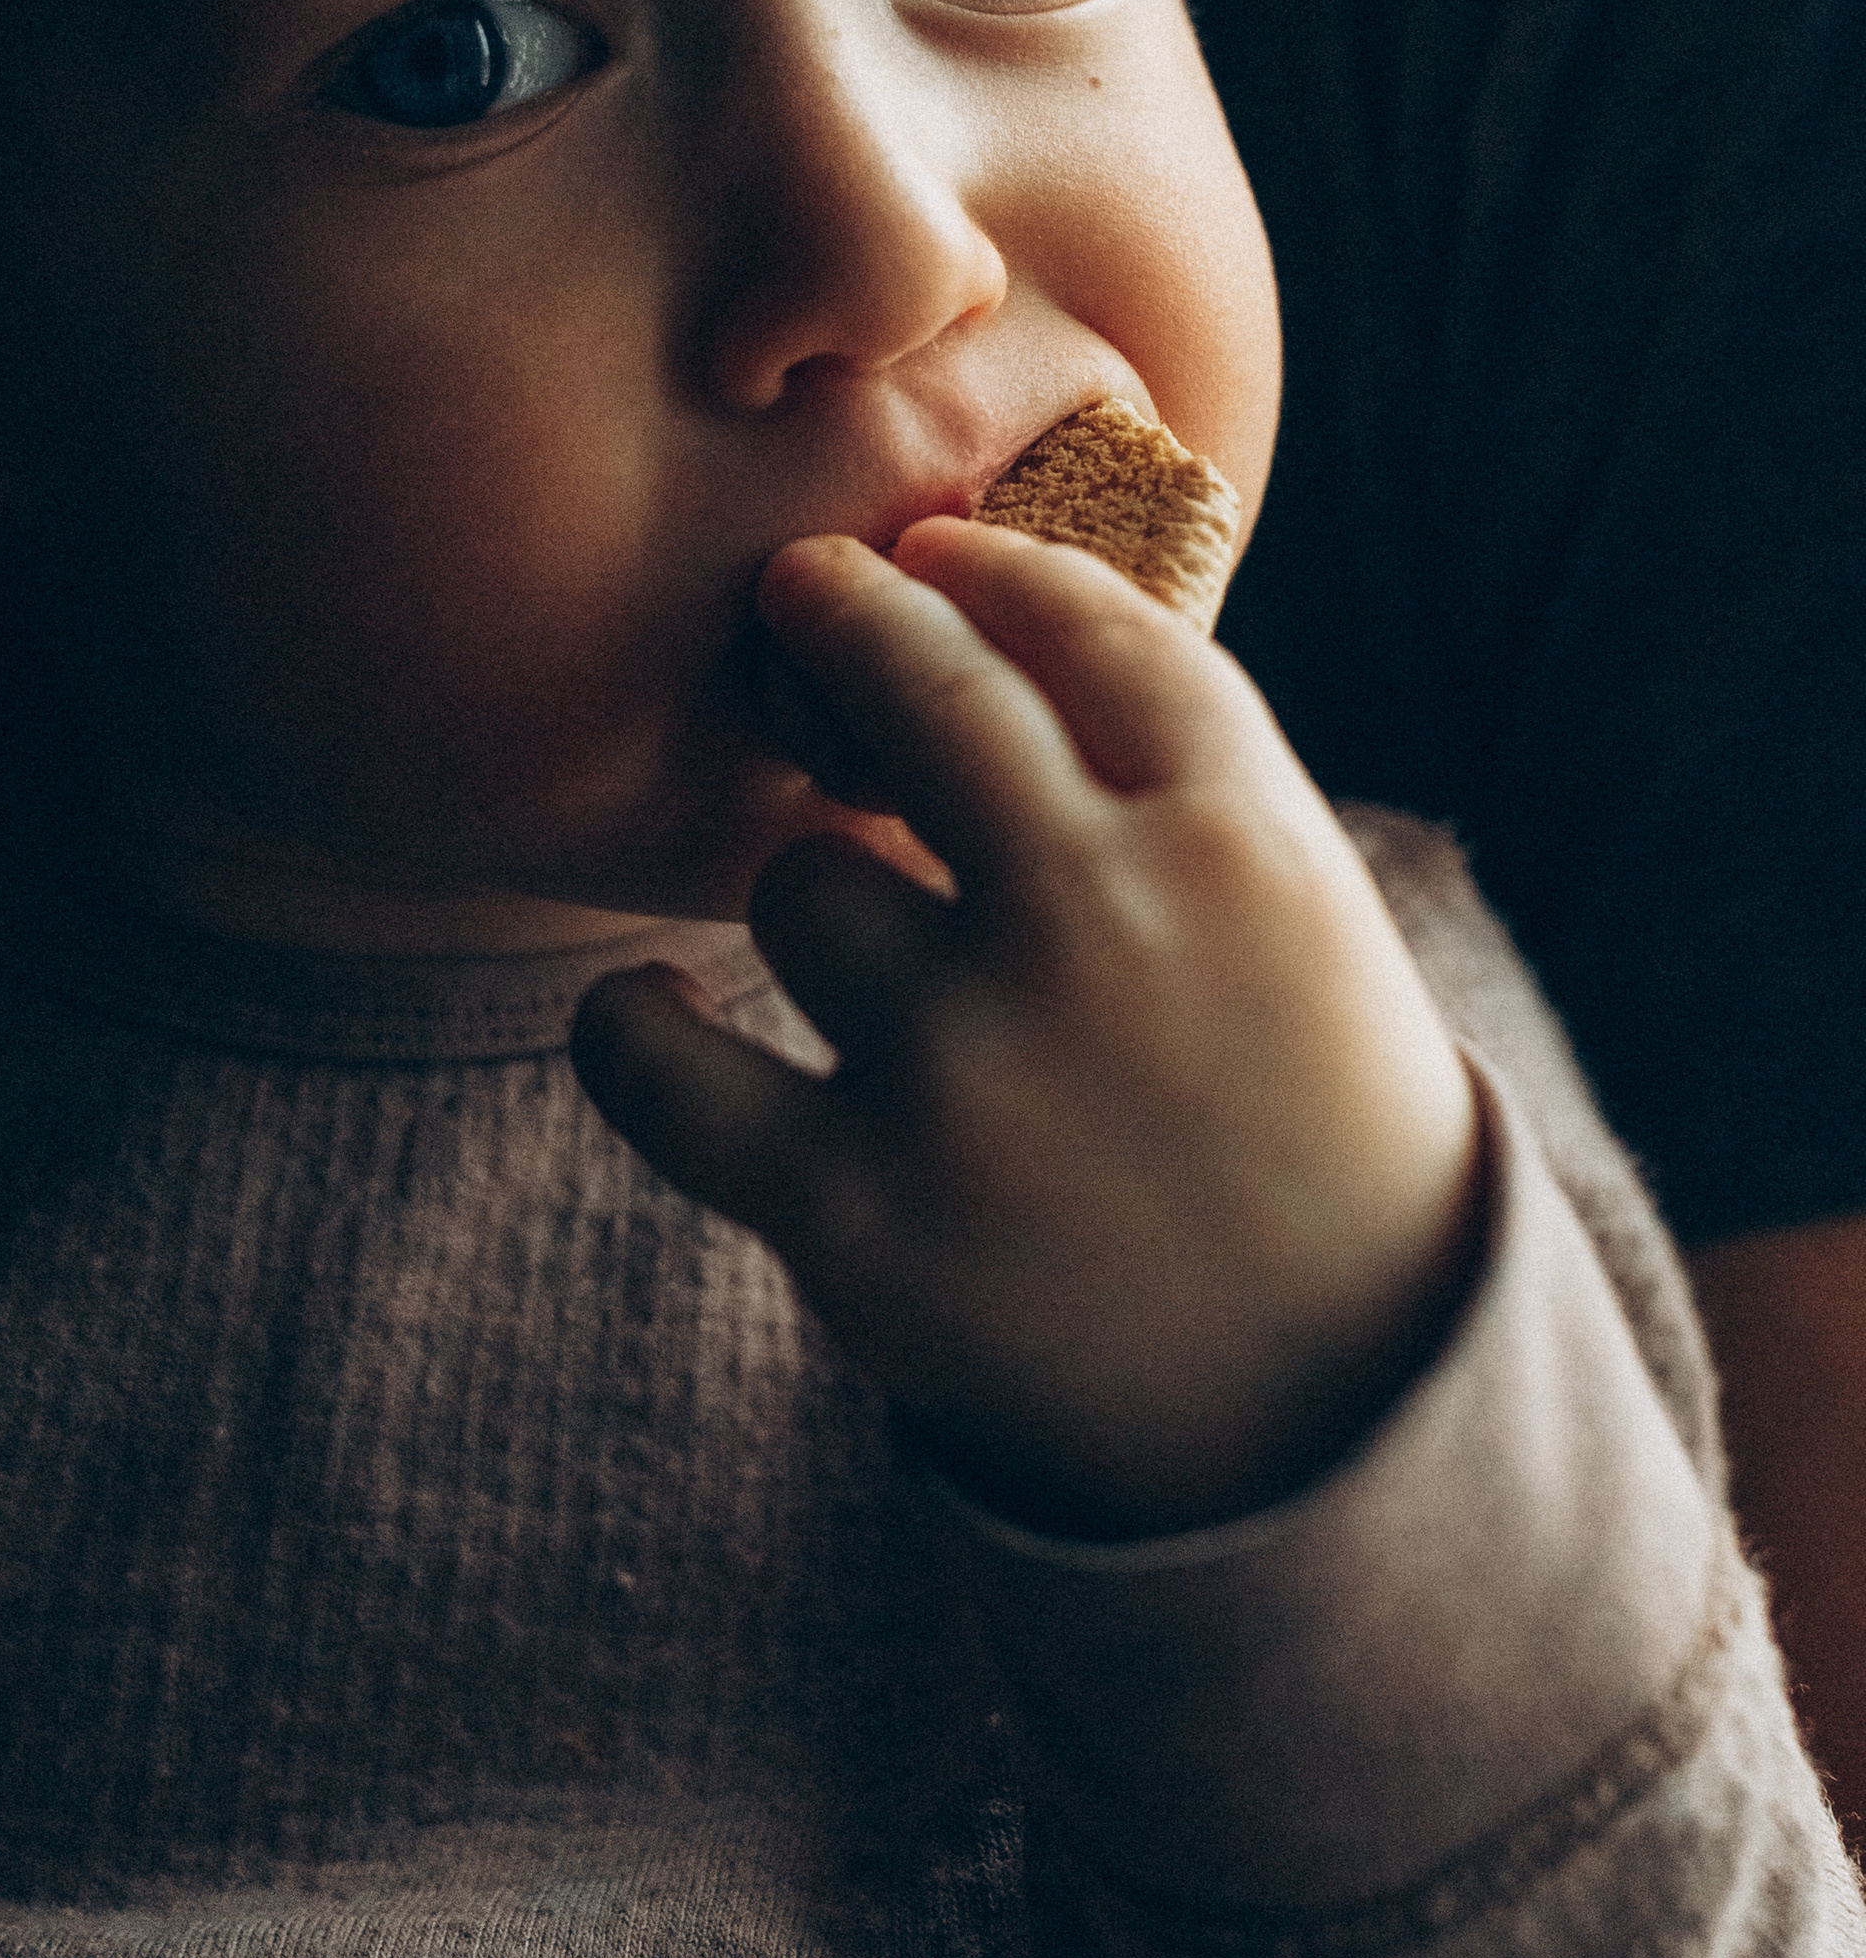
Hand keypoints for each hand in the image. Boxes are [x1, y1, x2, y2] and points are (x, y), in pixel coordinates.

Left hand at [575, 525, 1484, 1537]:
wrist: (1326, 1405)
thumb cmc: (1294, 1110)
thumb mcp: (1301, 909)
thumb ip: (1169, 756)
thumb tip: (968, 581)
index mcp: (1238, 846)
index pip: (1089, 632)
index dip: (995, 571)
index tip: (936, 552)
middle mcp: (1100, 933)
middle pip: (922, 690)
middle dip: (846, 611)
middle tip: (804, 588)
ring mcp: (968, 1071)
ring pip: (799, 881)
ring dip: (819, 904)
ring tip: (887, 978)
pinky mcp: (855, 1213)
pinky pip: (660, 1069)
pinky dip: (633, 1033)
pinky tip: (648, 1017)